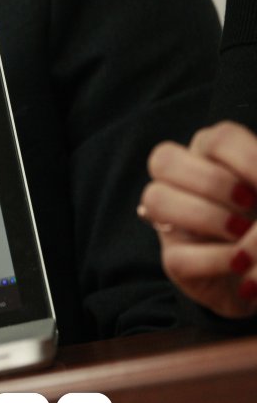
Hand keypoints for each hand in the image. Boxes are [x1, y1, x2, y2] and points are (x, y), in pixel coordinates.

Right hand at [140, 121, 256, 317]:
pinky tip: (243, 263)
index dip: (245, 157)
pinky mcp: (174, 261)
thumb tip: (254, 198)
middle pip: (164, 159)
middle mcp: (183, 185)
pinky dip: (217, 258)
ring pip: (156, 199)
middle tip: (250, 203)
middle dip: (213, 182)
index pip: (216, 139)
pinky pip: (179, 255)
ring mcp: (172, 223)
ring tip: (243, 232)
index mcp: (214, 159)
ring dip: (207, 216)